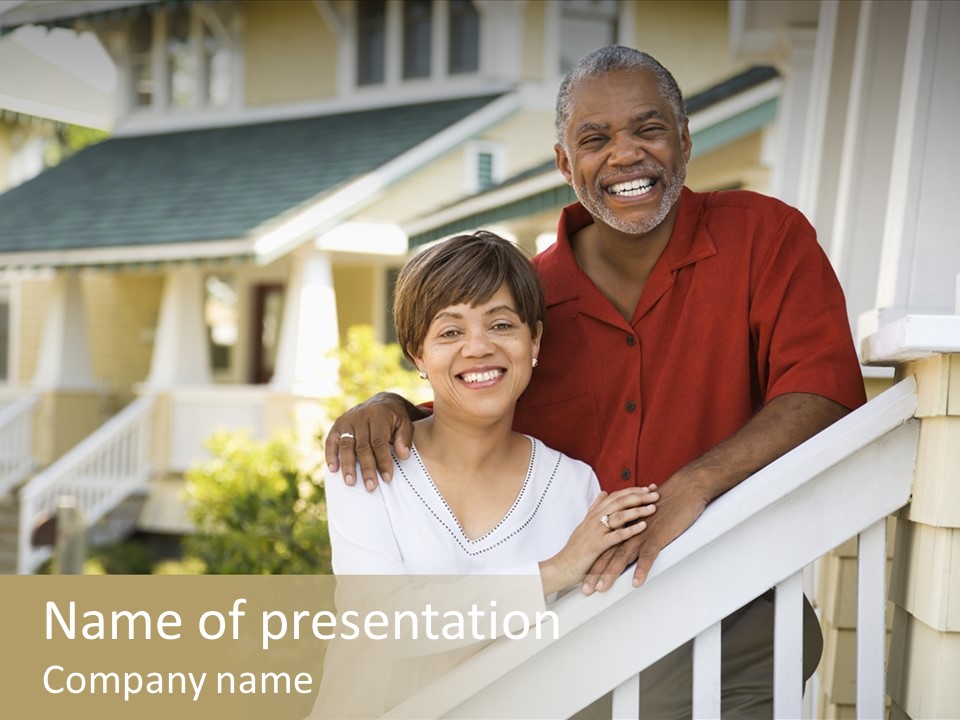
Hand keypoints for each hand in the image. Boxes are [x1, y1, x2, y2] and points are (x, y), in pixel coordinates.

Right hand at [323, 393, 424, 489]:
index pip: (379, 442)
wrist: (382, 402)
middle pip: (362, 446)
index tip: (387, 478)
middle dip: (366, 468)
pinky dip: (330, 455)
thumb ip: (405, 438)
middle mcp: (360, 416)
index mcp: (379, 414)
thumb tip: (403, 455)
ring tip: (350, 482)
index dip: (383, 461)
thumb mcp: (406, 423)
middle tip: (371, 486)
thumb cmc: (395, 418)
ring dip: (347, 465)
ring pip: (346, 445)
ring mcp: (347, 420)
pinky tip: (333, 469)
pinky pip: (331, 441)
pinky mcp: (338, 425)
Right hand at [539, 486, 657, 595]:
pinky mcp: (597, 545)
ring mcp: (595, 531)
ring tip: (653, 507)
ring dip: (637, 510)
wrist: (562, 566)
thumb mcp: (585, 524)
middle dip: (638, 496)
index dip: (631, 490)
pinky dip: (630, 530)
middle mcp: (595, 519)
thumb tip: (604, 493)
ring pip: (619, 516)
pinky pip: (616, 535)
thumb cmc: (575, 548)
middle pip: (619, 502)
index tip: (646, 487)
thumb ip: (595, 508)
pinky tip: (642, 526)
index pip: (615, 496)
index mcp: (593, 514)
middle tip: (655, 493)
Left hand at [581, 477, 707, 594]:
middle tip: (586, 589)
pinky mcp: (656, 536)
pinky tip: (636, 583)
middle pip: (608, 553)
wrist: (684, 490)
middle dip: (595, 572)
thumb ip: (633, 522)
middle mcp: (629, 529)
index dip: (594, 561)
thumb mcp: (644, 511)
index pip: (605, 545)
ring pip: (622, 555)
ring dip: (611, 573)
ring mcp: (641, 533)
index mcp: (625, 524)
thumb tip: (628, 532)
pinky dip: (641, 569)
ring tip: (602, 588)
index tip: (585, 577)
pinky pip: (647, 556)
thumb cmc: (666, 501)